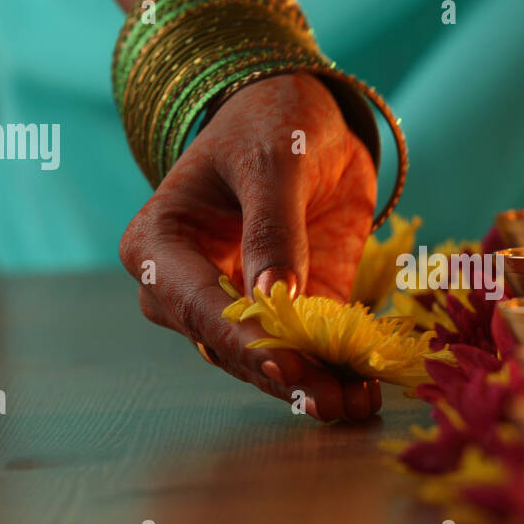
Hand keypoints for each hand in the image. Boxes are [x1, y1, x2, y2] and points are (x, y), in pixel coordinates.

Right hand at [119, 71, 382, 419]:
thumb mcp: (273, 160)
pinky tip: (367, 390)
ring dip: (311, 386)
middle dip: (282, 375)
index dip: (241, 337)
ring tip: (359, 404)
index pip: (197, 302)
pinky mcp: (283, 317)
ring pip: (264, 362)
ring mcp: (233, 310)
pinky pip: (302, 354)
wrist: (306, 119)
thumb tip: (275, 298)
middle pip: (228, 347)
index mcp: (157, 246)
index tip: (284, 362)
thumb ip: (273, 226)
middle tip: (330, 401)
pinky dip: (334, 373)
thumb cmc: (271, 123)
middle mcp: (184, 290)